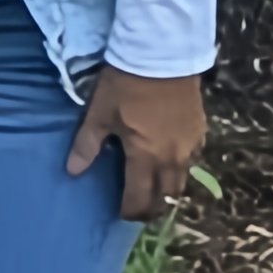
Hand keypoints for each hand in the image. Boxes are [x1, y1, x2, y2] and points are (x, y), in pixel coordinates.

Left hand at [65, 66, 206, 221]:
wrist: (160, 57)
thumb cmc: (124, 85)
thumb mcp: (99, 113)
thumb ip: (87, 144)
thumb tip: (72, 172)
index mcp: (146, 158)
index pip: (140, 198)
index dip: (130, 211)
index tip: (121, 215)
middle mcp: (172, 160)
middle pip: (166, 196)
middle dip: (151, 206)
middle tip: (137, 206)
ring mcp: (190, 147)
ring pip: (182, 181)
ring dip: (167, 190)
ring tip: (153, 188)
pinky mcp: (200, 133)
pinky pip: (192, 161)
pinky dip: (179, 168)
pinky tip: (169, 161)